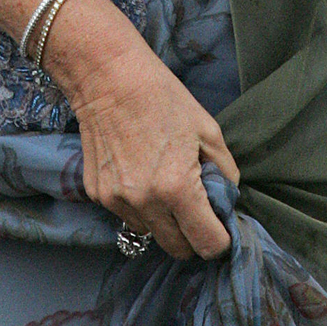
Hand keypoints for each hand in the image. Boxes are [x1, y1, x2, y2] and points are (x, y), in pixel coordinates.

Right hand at [43, 0, 239, 259]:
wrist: (107, 76)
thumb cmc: (161, 96)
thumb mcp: (207, 130)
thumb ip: (225, 172)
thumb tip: (228, 200)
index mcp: (177, 188)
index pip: (207, 244)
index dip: (220, 239)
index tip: (222, 228)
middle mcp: (145, 202)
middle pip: (178, 249)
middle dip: (193, 236)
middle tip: (197, 211)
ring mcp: (117, 200)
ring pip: (150, 234)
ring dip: (163, 222)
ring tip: (164, 184)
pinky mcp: (97, 195)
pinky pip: (127, 216)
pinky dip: (139, 206)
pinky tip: (140, 173)